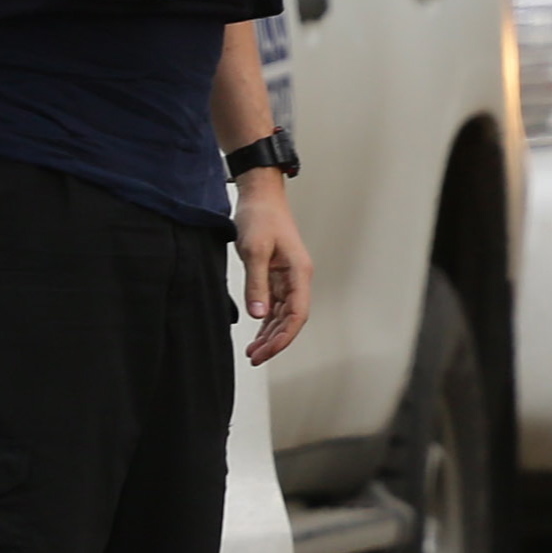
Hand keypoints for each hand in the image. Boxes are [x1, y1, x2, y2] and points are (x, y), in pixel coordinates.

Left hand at [236, 168, 309, 364]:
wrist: (259, 194)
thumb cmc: (260, 217)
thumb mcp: (254, 251)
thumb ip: (256, 284)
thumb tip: (258, 315)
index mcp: (299, 273)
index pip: (297, 315)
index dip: (283, 337)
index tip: (267, 352)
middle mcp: (297, 278)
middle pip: (290, 319)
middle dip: (274, 341)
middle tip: (254, 357)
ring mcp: (287, 277)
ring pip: (282, 315)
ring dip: (269, 334)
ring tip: (253, 351)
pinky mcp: (276, 275)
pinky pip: (274, 304)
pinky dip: (265, 320)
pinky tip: (255, 333)